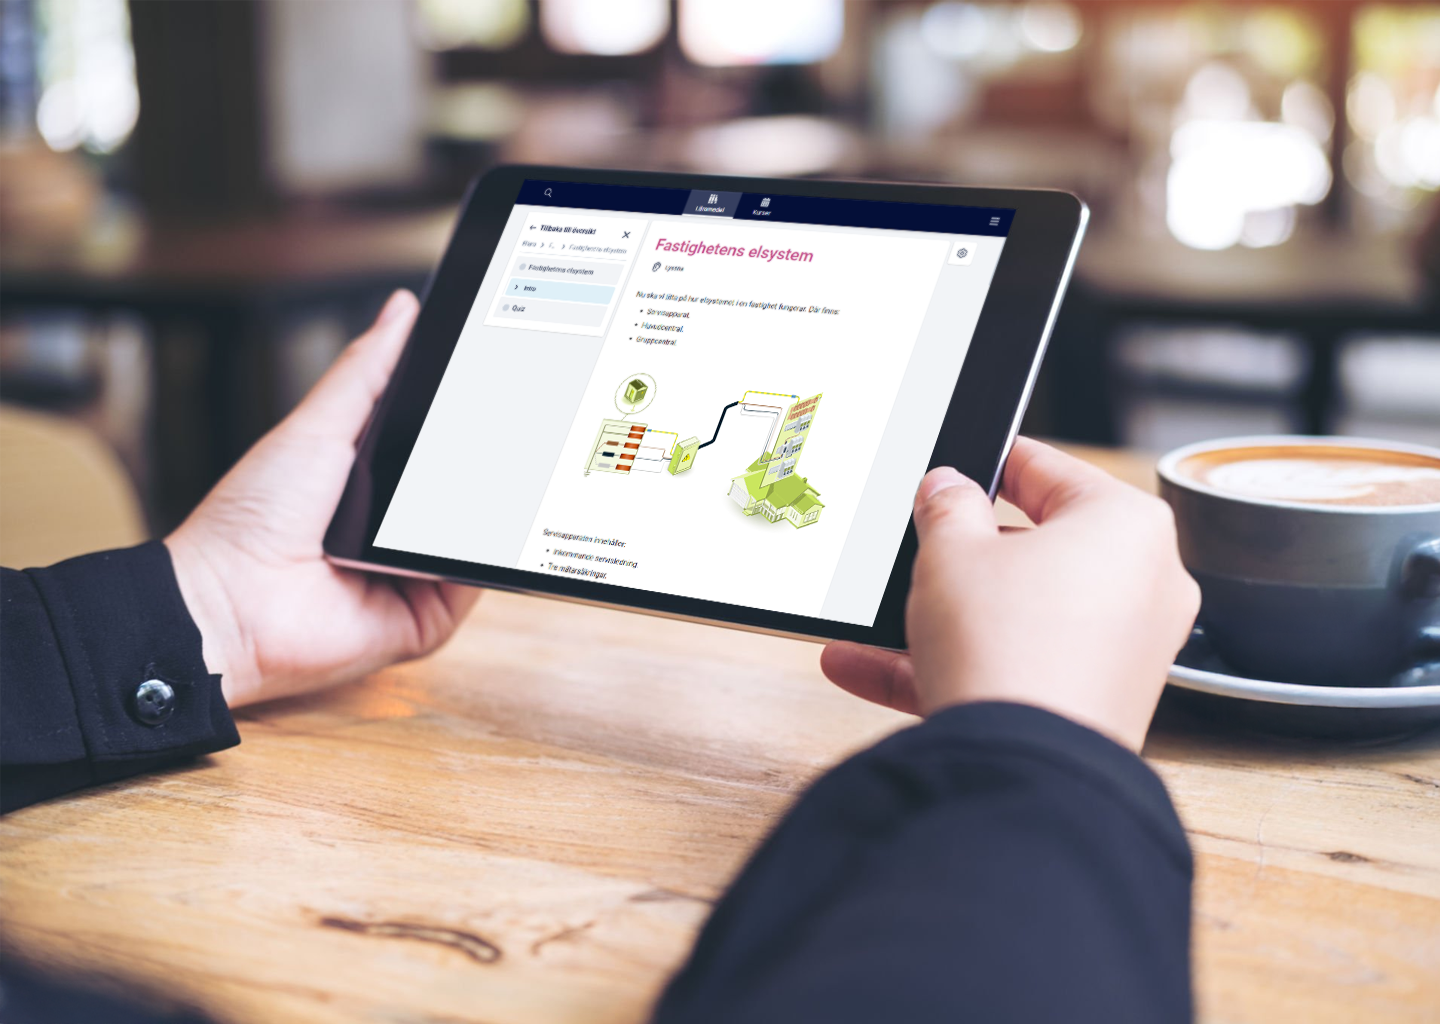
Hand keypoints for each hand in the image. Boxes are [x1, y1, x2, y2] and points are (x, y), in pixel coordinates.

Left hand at [166, 291, 478, 707]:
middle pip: (468, 491)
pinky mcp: (426, 621)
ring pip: (476, 538)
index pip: (442, 447)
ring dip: (488, 512)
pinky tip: (473, 533)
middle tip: (520, 422)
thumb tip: (404, 309)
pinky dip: (477, 562)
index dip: (472, 419)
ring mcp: (414, 577)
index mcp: (377, 483)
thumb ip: (367, 371)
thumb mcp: (318, 426)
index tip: (505, 382)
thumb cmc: (252, 517)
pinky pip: (471, 587)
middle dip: (492, 462)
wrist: (227, 600)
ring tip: (500, 474)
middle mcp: (399, 532)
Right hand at [821, 438, 1198, 750]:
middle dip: (963, 553)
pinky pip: (1015, 667)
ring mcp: (1123, 652)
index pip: (1049, 470)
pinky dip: (951, 663)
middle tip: (914, 544)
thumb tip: (947, 488)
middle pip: (1035, 549)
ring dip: (941, 616)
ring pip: (1017, 615)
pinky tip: (868, 667)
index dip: (990, 462)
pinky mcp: (1094, 704)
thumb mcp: (950, 552)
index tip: (958, 466)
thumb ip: (946, 506)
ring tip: (873, 619)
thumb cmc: (1008, 647)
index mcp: (1126, 524)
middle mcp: (1143, 584)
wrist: (1023, 769)